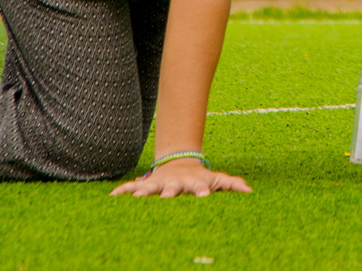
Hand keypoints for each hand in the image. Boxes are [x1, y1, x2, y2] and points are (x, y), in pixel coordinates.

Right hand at [110, 160, 252, 198]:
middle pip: (172, 189)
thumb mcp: (217, 179)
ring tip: (136, 198)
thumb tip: (249, 190)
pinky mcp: (146, 185)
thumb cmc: (200, 177)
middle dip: (169, 193)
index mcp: (193, 183)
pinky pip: (131, 187)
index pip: (198, 188)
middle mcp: (174, 183)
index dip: (201, 191)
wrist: (179, 163)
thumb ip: (232, 184)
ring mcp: (159, 183)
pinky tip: (112, 196)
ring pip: (150, 188)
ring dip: (143, 192)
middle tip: (166, 199)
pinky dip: (122, 191)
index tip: (204, 196)